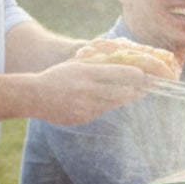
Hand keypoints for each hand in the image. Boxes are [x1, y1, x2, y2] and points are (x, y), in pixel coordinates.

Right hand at [31, 60, 155, 123]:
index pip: (120, 74)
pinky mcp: (83, 119)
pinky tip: (107, 100)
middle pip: (122, 93)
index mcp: (87, 73)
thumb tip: (125, 65)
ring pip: (114, 104)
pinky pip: (102, 112)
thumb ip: (99, 65)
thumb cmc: (58, 76)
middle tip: (150, 86)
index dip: (137, 76)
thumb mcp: (77, 65)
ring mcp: (85, 108)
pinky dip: (107, 105)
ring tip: (136, 91)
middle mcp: (87, 91)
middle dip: (138, 89)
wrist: (34, 96)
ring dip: (125, 98)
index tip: (147, 75)